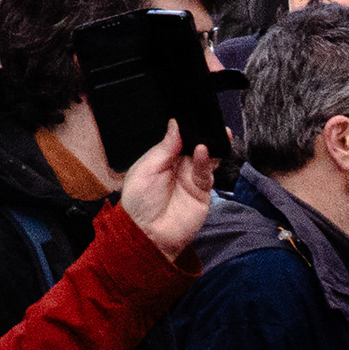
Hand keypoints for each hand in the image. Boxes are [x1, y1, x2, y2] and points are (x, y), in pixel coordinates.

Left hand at [115, 127, 214, 258]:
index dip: (186, 128)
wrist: (147, 234)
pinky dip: (207, 162)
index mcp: (163, 158)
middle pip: (195, 145)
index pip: (178, 138)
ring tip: (208, 137)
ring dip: (209, 146)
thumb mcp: (146, 169)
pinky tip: (203, 152)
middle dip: (202, 134)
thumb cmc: (139, 202)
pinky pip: (208, 174)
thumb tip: (175, 124)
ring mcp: (192, 179)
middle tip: (209, 120)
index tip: (192, 115)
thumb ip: (164, 148)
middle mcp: (180, 167)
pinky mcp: (203, 193)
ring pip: (206, 157)